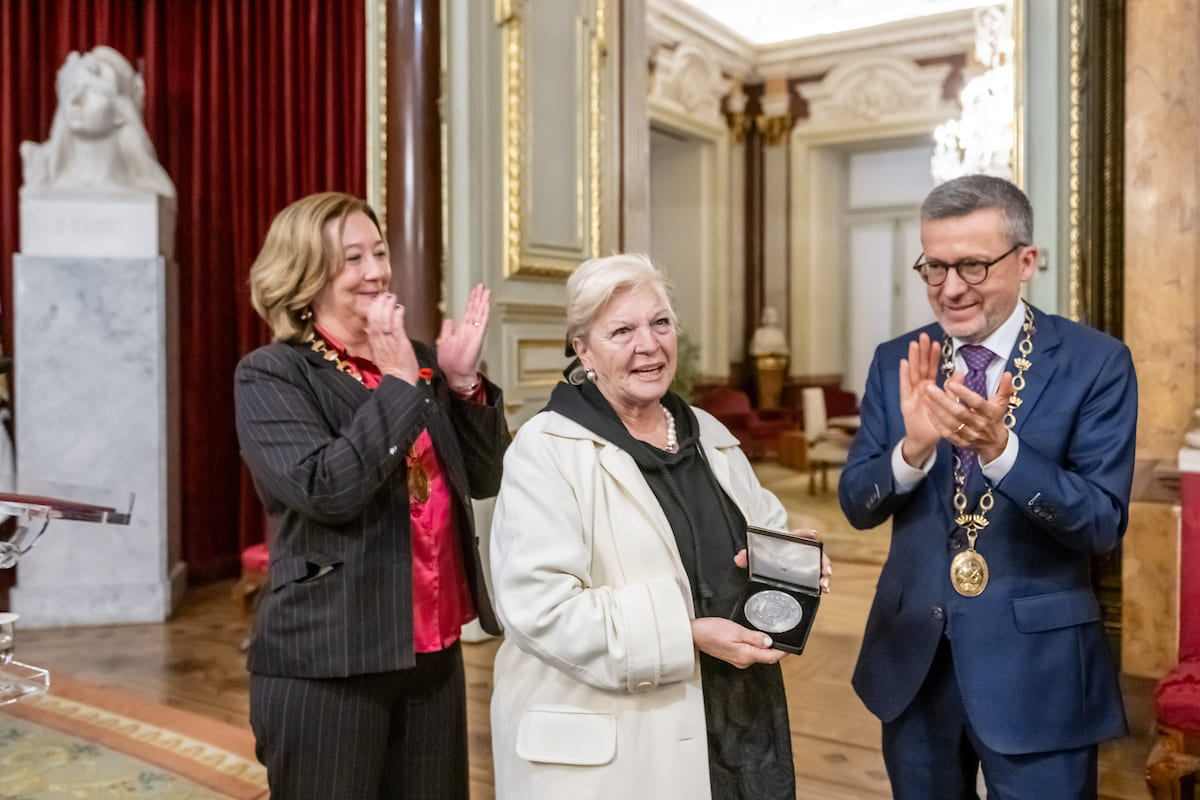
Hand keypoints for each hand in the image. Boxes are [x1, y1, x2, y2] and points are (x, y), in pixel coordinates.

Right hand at [366, 292, 418, 383]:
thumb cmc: (392, 369)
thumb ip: (376, 341)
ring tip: (392, 297)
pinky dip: (398, 314)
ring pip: (384, 318)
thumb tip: (371, 330)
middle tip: (384, 294)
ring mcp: (389, 340)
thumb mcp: (378, 353)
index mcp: (374, 342)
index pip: (370, 321)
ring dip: (388, 305)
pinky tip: (400, 308)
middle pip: (375, 316)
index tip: (376, 300)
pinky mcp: (399, 341)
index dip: (373, 308)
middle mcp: (379, 340)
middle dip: (379, 303)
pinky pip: (397, 324)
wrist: (399, 380)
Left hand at [437, 284, 490, 386]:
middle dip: (478, 297)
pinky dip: (484, 312)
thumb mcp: (444, 341)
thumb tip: (448, 320)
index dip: (471, 301)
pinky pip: (482, 322)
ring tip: (486, 291)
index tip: (475, 291)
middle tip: (482, 286)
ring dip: (482, 302)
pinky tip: (486, 304)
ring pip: (479, 314)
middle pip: (475, 310)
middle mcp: (470, 330)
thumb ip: (447, 330)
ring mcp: (474, 333)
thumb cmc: (451, 361)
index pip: (468, 312)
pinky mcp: (477, 337)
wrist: (455, 373)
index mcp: (462, 330)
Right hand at [690, 616, 784, 668]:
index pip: (771, 657)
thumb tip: (769, 642)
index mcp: (746, 655)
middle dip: (774, 649)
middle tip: (781, 638)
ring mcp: (738, 660)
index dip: (783, 652)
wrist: (695, 635)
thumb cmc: (712, 631)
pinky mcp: (733, 657)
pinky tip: (752, 638)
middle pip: (766, 657)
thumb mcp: (737, 630)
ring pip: (757, 655)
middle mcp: (743, 661)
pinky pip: (749, 653)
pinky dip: (754, 647)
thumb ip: (755, 637)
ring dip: (764, 647)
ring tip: (767, 636)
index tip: (790, 647)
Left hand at [734, 529, 830, 592]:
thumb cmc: (767, 554)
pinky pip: (817, 577)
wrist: (770, 560)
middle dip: (823, 562)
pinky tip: (823, 590)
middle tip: (825, 571)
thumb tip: (739, 558)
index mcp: (791, 542)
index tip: (813, 534)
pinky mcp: (808, 574)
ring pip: (820, 566)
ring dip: (824, 575)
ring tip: (824, 584)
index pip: (799, 535)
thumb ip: (747, 555)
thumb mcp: (757, 554)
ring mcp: (807, 563)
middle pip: (817, 554)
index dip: (806, 533)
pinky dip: (821, 583)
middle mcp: (802, 551)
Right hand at [898, 333, 944, 466]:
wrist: (926, 441)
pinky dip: (904, 374)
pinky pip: (905, 387)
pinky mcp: (906, 403)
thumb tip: (962, 374)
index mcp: (930, 389)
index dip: (933, 356)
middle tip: (922, 336)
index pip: (931, 369)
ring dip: (913, 358)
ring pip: (913, 373)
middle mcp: (919, 389)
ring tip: (914, 345)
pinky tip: (904, 363)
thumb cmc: (937, 424)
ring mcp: (912, 395)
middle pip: (920, 367)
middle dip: (921, 352)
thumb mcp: (950, 406)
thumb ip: (954, 391)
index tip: (935, 342)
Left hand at [929, 371, 1014, 464]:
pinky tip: (929, 411)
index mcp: (989, 413)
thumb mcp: (1002, 403)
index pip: (976, 402)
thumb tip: (1007, 374)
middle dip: (943, 400)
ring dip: (936, 410)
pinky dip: (936, 422)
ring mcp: (969, 435)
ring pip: (950, 423)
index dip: (964, 393)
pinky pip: (946, 433)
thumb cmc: (995, 419)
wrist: (994, 443)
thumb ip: (1005, 387)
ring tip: (926, 397)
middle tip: (929, 388)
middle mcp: (979, 425)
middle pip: (959, 412)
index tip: (951, 383)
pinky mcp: (960, 442)